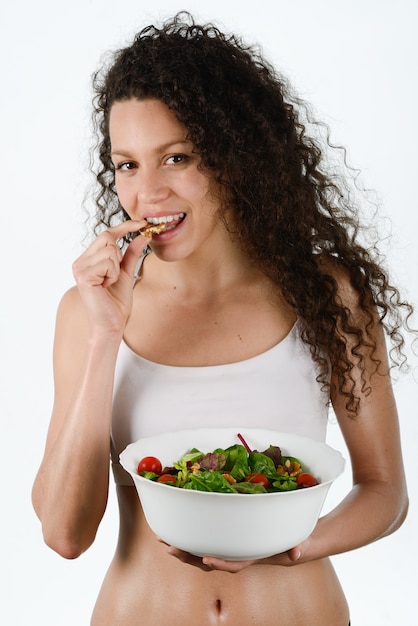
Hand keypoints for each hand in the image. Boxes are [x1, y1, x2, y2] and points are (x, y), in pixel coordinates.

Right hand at [72, 220, 147, 335]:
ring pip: (110, 250)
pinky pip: (108, 263)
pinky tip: (106, 287)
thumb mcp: (126, 273)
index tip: (142, 223)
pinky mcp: (83, 276)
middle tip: (114, 276)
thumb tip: (142, 235)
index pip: (106, 234)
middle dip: (119, 256)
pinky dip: (113, 275)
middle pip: (107, 237)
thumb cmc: (117, 302)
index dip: (124, 226)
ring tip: (109, 284)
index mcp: (87, 260)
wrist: (112, 323)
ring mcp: (79, 268)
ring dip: (117, 268)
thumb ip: (131, 253)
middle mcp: (80, 262)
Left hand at [162, 541, 303, 572]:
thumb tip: (297, 553)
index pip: (235, 564)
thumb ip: (297, 548)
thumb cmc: (293, 543)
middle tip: (170, 547)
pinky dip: (191, 536)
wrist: (289, 546)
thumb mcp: (298, 544)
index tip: (206, 559)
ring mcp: (229, 548)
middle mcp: (236, 555)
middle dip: (189, 556)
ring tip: (164, 538)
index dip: (221, 563)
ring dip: (183, 546)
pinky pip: (206, 541)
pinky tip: (178, 529)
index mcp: (252, 557)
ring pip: (202, 552)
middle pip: (209, 560)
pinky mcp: (226, 540)